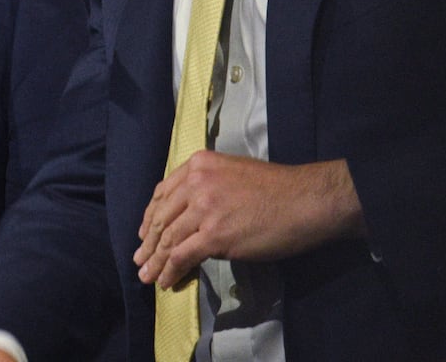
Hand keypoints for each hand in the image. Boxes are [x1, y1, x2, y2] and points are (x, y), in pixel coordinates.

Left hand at [134, 151, 362, 289]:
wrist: (306, 200)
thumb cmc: (278, 189)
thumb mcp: (233, 173)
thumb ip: (208, 186)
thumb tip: (191, 213)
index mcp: (199, 165)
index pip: (163, 192)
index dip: (150, 216)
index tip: (144, 232)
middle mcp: (196, 183)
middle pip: (161, 216)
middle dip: (148, 242)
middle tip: (139, 259)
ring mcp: (203, 208)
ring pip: (168, 238)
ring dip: (155, 260)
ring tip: (147, 275)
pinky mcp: (214, 234)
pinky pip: (182, 255)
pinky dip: (171, 270)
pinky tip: (166, 281)